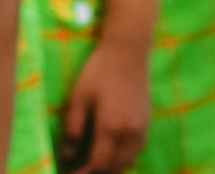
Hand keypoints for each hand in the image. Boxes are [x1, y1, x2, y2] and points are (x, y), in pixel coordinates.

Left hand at [57, 32, 150, 173]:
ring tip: (93, 166)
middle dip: (96, 173)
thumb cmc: (99, 71)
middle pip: (113, 168)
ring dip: (110, 169)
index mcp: (111, 128)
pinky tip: (110, 156)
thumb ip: (74, 126)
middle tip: (80, 171)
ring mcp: (141, 133)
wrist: (128, 54)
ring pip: (126, 164)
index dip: (84, 173)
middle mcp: (129, 135)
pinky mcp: (146, 128)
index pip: (98, 164)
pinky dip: (122, 161)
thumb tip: (68, 155)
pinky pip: (134, 154)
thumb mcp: (80, 95)